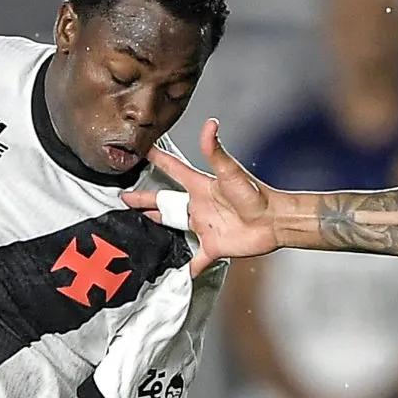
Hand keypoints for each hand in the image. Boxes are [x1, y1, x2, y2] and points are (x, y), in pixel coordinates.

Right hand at [127, 119, 279, 274]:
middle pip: (165, 201)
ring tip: (136, 228)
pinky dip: (186, 267)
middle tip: (124, 198)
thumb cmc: (256, 196)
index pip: (173, 169)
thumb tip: (210, 125)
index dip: (157, 159)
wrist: (273, 222)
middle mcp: (199, 205)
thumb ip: (215, 151)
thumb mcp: (230, 172)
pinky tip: (174, 273)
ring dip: (155, 227)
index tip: (140, 150)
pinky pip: (194, 260)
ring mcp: (204, 226)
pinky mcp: (212, 246)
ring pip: (172, 227)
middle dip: (144, 200)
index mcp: (200, 186)